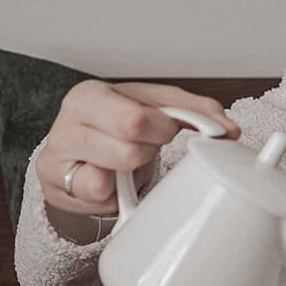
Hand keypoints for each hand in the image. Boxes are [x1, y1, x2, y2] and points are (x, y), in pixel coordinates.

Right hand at [36, 80, 240, 216]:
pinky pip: (103, 192)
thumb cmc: (112, 136)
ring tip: (126, 162)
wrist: (73, 169)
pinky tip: (109, 183)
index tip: (201, 131)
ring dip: (136, 167)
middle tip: (150, 145)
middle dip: (153, 143)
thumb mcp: (148, 111)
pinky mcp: (57, 184)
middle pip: (133, 129)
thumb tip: (227, 129)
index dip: (176, 124)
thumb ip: (190, 111)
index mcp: (92, 93)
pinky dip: (115, 192)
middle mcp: (70, 117)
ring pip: (124, 160)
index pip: (142, 111)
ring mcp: (61, 151)